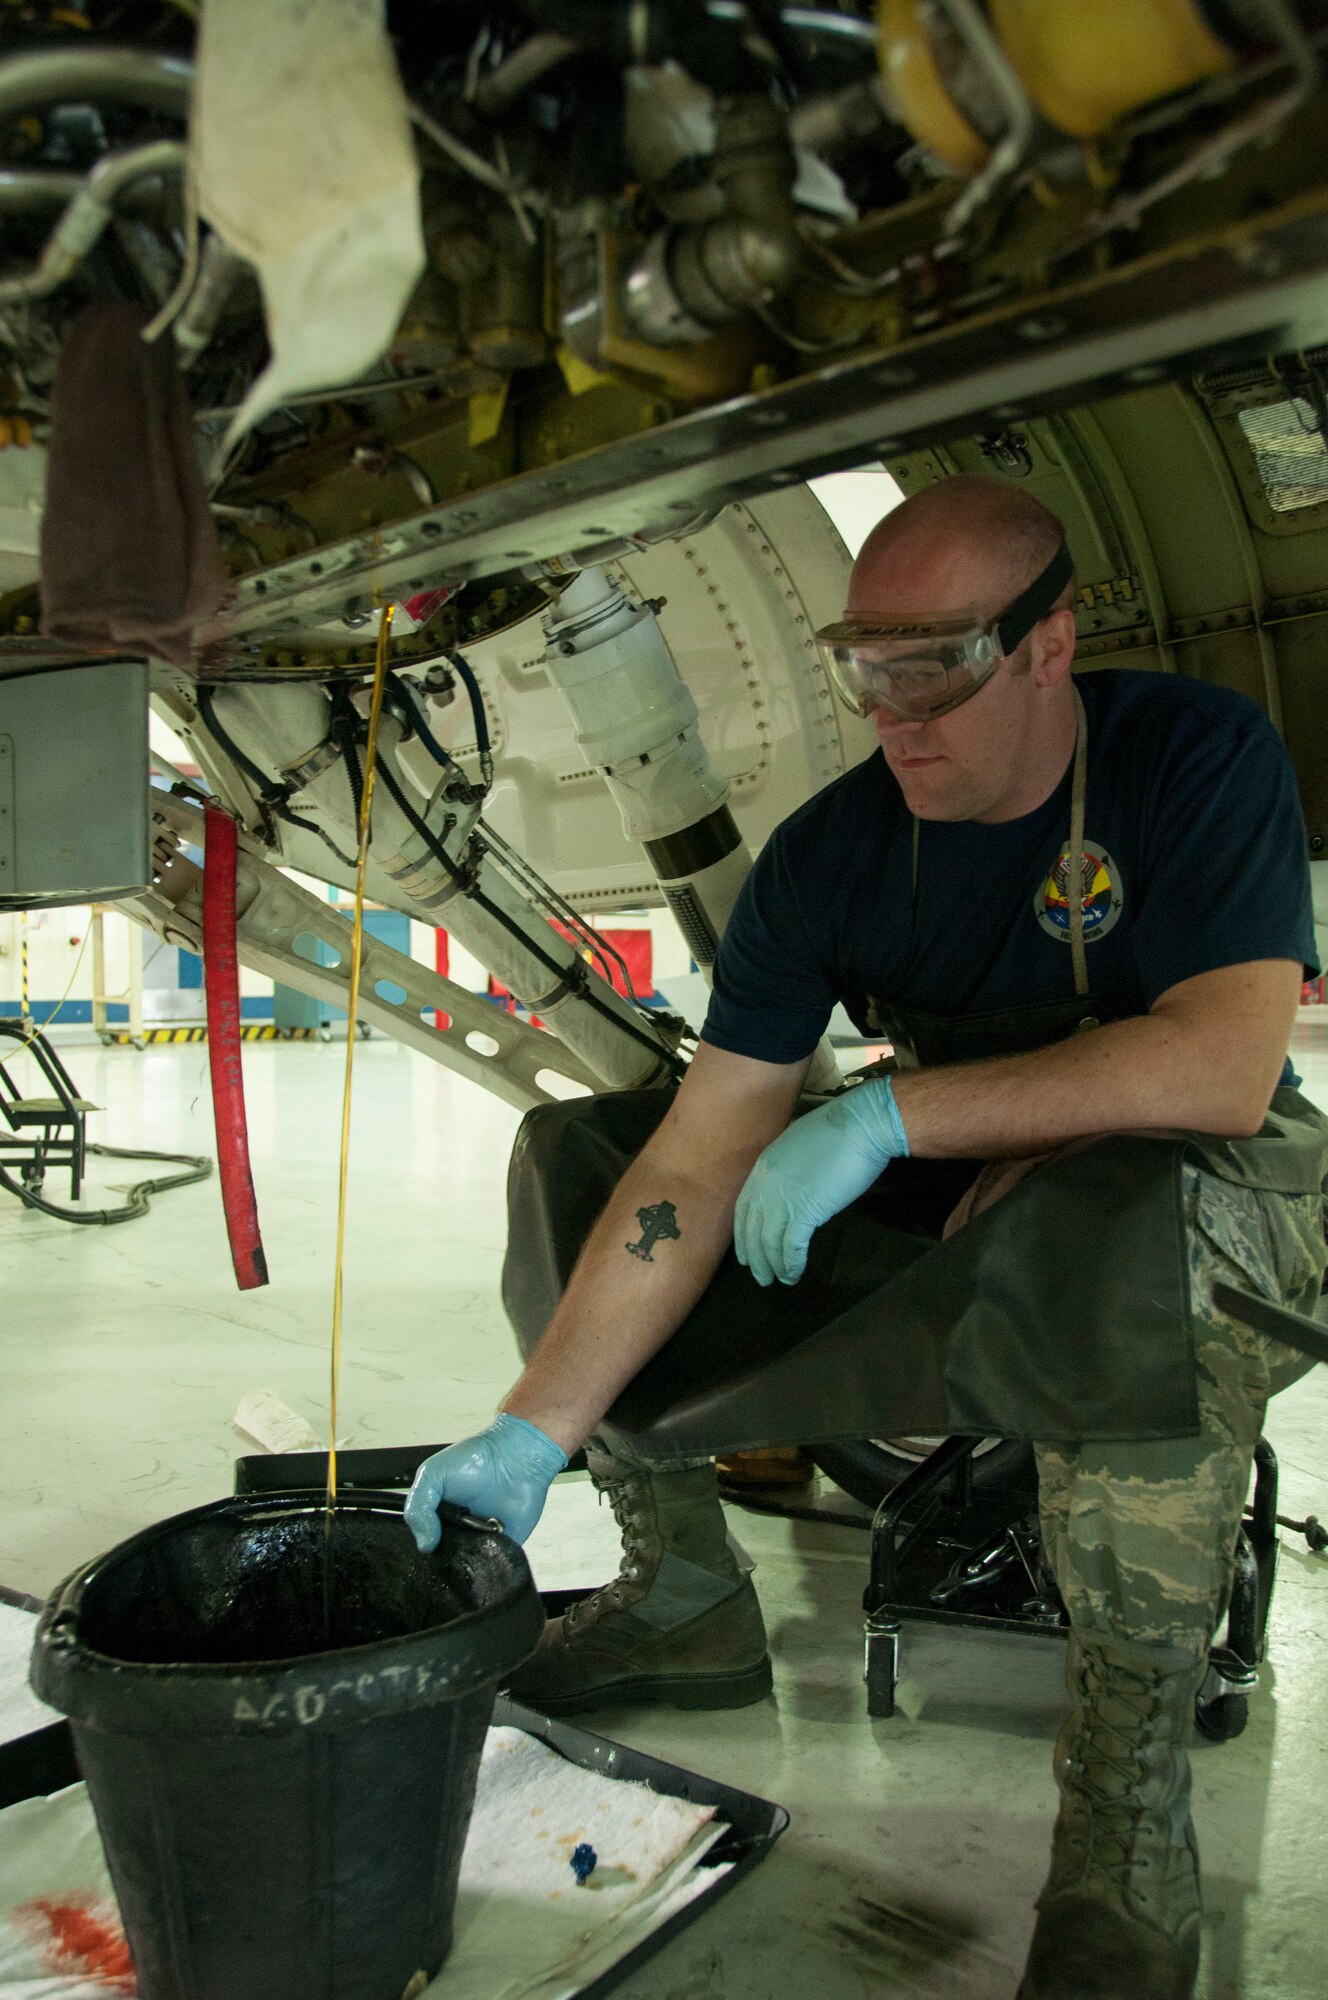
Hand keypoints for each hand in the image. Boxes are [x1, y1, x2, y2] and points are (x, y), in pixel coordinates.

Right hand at [404, 1413, 567, 1551]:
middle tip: (449, 1538)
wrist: (514, 1456)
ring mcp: (480, 1541)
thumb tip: (424, 1544)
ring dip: (465, 1560)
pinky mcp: (503, 1547)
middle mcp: (457, 1532)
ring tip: (470, 1536)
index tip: (428, 1541)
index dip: (423, 1546)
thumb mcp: (431, 1475)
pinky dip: (490, 1561)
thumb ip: (418, 1508)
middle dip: (443, 1557)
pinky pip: (493, 1566)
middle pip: (443, 1560)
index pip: (423, 1544)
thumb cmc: (475, 1459)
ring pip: (466, 1567)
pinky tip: (487, 1541)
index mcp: (437, 1518)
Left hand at [734, 1078, 909, 1286]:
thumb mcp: (799, 1145)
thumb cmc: (840, 1131)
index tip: (745, 1251)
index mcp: (764, 1165)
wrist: (862, 1126)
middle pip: (751, 1228)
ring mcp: (783, 1197)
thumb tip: (791, 1185)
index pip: (744, 1207)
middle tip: (760, 1276)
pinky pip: (791, 1246)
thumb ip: (788, 1167)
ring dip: (772, 1265)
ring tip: (779, 1280)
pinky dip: (791, 1263)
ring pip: (768, 1241)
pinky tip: (795, 1273)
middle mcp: (766, 1183)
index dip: (743, 1233)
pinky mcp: (805, 1211)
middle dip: (754, 1256)